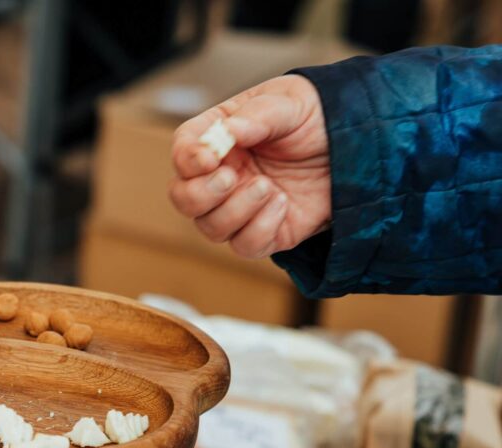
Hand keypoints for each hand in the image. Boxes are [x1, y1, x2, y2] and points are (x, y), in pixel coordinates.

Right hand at [168, 75, 330, 257]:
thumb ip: (259, 114)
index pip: (183, 151)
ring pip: (210, 227)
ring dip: (234, 211)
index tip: (210, 158)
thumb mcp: (292, 103)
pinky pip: (245, 245)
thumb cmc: (320, 118)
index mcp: (220, 138)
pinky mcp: (266, 232)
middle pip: (183, 198)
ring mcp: (241, 207)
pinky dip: (259, 229)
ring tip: (269, 187)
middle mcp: (224, 175)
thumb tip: (229, 132)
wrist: (363, 146)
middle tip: (232, 178)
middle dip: (201, 194)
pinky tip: (282, 205)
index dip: (187, 159)